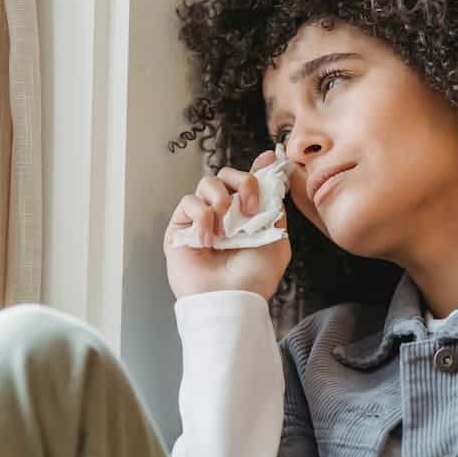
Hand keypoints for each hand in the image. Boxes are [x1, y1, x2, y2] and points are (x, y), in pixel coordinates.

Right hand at [164, 150, 291, 300]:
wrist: (231, 298)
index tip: (270, 158)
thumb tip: (274, 181)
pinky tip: (209, 239)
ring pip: (207, 182)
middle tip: (251, 210)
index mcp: (247, 215)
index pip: (248, 183)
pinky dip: (202, 217)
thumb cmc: (254, 277)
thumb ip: (274, 209)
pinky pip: (189, 202)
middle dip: (244, 183)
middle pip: (228, 175)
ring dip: (222, 199)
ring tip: (227, 228)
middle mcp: (224, 214)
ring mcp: (201, 219)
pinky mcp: (180, 227)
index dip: (259, 167)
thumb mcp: (276, 239)